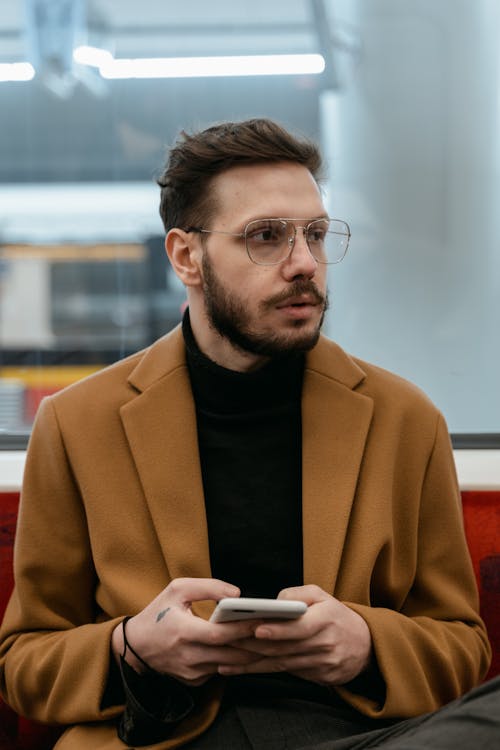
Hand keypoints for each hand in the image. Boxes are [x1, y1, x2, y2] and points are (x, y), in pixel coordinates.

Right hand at [111, 577, 262, 685]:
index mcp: (183, 631)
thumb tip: (237, 594)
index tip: (264, 619)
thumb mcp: (177, 589)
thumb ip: (208, 587)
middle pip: (231, 654)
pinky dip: (235, 661)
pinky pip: (220, 670)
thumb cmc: (159, 613)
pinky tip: (248, 649)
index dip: (243, 628)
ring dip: (250, 655)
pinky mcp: (194, 680)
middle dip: (256, 644)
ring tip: (270, 640)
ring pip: (229, 665)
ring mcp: (191, 672)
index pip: (220, 634)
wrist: (135, 646)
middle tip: (277, 632)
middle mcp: (188, 656)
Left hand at [218, 584, 372, 685]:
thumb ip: (298, 593)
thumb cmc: (336, 616)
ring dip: (250, 663)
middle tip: (225, 642)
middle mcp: (325, 644)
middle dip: (253, 645)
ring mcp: (322, 664)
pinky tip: (239, 669)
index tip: (256, 628)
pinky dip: (260, 671)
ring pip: (281, 663)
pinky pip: (284, 674)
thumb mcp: (322, 595)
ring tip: (224, 659)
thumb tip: (274, 601)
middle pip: (285, 647)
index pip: (301, 626)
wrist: (364, 646)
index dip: (279, 629)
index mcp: (327, 619)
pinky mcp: (317, 678)